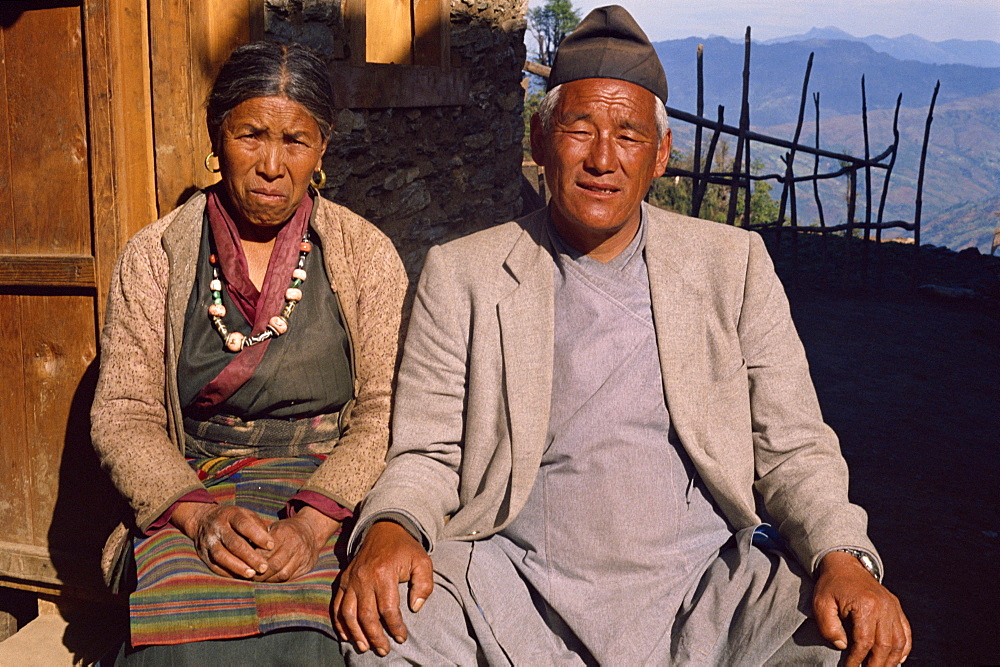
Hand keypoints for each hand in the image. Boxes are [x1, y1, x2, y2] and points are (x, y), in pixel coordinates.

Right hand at [170, 502, 273, 578]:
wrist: (202, 519)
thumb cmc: (233, 519)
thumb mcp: (246, 515)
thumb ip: (258, 526)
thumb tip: (270, 544)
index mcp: (231, 514)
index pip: (244, 525)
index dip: (258, 535)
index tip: (271, 546)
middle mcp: (218, 527)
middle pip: (233, 543)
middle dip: (250, 556)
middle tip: (264, 567)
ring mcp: (208, 541)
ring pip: (221, 555)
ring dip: (237, 566)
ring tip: (252, 574)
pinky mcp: (203, 553)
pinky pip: (214, 565)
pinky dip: (227, 572)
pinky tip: (239, 577)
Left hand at [252, 506, 339, 582]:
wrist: (311, 530)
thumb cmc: (285, 530)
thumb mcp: (273, 528)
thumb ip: (260, 539)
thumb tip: (242, 553)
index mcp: (284, 532)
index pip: (265, 551)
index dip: (254, 561)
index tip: (244, 566)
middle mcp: (295, 544)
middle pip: (274, 564)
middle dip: (260, 574)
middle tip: (250, 577)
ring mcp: (302, 556)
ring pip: (283, 574)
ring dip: (269, 580)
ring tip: (259, 581)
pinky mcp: (307, 566)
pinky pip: (291, 578)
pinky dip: (279, 581)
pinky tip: (271, 580)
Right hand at [333, 520, 433, 656]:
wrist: (384, 528)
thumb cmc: (405, 548)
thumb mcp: (423, 562)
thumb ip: (423, 585)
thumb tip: (415, 608)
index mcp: (384, 573)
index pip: (388, 609)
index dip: (395, 627)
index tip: (402, 637)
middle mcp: (364, 578)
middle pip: (366, 615)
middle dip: (375, 636)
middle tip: (384, 650)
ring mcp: (351, 579)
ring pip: (348, 613)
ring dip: (356, 633)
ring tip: (365, 647)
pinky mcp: (344, 579)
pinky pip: (337, 604)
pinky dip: (340, 622)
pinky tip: (346, 635)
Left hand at [813, 550, 911, 665]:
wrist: (845, 565)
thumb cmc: (832, 585)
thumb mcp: (821, 603)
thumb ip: (828, 627)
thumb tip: (842, 646)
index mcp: (866, 605)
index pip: (864, 641)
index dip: (857, 659)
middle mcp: (884, 607)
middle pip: (885, 645)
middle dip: (876, 664)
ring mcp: (893, 607)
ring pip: (900, 642)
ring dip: (891, 660)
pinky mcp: (896, 607)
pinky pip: (906, 632)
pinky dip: (904, 649)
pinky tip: (896, 659)